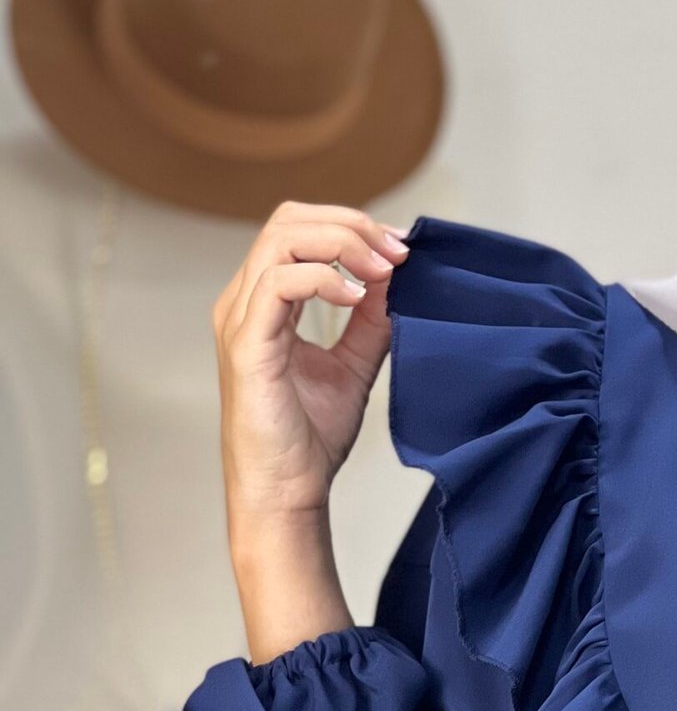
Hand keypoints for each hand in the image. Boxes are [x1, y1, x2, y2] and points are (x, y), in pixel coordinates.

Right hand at [209, 200, 411, 528]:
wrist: (287, 490)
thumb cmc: (308, 436)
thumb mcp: (353, 364)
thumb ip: (371, 320)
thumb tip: (397, 277)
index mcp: (266, 301)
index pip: (300, 229)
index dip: (352, 226)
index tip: (401, 249)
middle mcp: (246, 301)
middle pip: (289, 220)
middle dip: (351, 224)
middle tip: (397, 253)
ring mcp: (241, 319)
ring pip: (281, 238)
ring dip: (343, 243)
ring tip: (383, 270)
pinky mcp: (247, 345)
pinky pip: (278, 283)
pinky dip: (323, 278)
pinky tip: (355, 298)